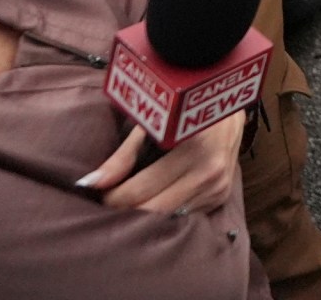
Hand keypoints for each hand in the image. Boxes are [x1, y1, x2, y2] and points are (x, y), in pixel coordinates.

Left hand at [79, 113, 246, 215]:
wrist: (229, 102)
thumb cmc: (183, 108)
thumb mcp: (153, 123)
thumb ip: (123, 156)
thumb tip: (92, 183)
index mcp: (192, 147)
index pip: (141, 189)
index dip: (113, 196)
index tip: (98, 194)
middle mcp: (209, 171)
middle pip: (154, 210)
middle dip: (126, 211)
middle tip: (107, 205)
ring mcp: (218, 186)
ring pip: (169, 217)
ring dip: (144, 215)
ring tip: (127, 205)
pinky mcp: (222, 196)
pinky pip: (184, 215)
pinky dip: (165, 212)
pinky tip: (153, 202)